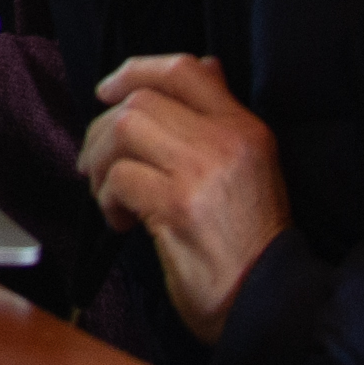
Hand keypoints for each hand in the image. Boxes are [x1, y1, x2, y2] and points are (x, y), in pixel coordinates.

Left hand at [81, 51, 288, 338]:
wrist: (266, 300)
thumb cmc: (248, 240)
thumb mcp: (250, 167)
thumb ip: (221, 117)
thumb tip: (205, 65)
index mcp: (245, 128)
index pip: (184, 70)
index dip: (135, 70)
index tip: (107, 90)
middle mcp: (226, 141)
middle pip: (141, 101)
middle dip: (104, 129)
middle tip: (97, 164)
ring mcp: (201, 171)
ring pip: (123, 131)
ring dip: (100, 161)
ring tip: (107, 193)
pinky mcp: (177, 205)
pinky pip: (119, 178)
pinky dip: (107, 198)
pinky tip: (122, 222)